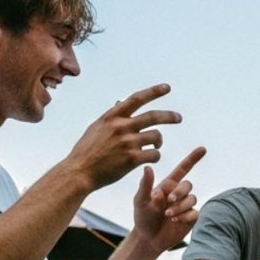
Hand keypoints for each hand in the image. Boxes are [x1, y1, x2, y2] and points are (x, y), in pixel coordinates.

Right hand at [65, 84, 183, 190]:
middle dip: (169, 116)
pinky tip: (150, 158)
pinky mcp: (132, 159)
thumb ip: (112, 116)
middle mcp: (121, 127)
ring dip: (158, 142)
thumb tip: (120, 101)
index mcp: (112, 117)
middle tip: (179, 118)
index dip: (153, 92)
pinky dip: (155, 156)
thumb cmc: (87, 151)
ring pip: (156, 136)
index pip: (136, 99)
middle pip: (153, 116)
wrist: (80, 172)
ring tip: (155, 146)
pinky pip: (155, 154)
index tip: (167, 87)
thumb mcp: (97, 128)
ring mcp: (127, 142)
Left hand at [132, 147, 206, 252]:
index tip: (203, 149)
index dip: (193, 158)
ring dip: (180, 206)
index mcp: (167, 186)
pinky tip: (176, 221)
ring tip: (169, 215)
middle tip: (169, 200)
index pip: (183, 169)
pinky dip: (185, 216)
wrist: (148, 238)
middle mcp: (178, 193)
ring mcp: (186, 205)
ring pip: (192, 199)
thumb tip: (148, 167)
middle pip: (188, 184)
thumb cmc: (142, 217)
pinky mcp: (191, 217)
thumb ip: (145, 185)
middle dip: (180, 192)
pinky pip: (194, 212)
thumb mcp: (140, 200)